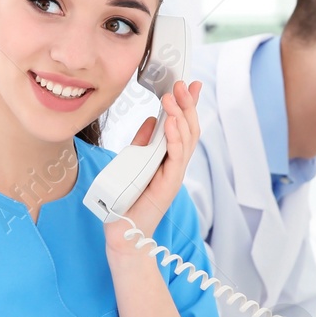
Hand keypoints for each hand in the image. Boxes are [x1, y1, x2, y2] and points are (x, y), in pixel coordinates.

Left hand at [104, 79, 202, 254]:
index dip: (188, 104)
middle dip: (187, 104)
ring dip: (180, 116)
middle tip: (182, 84)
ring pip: (186, 140)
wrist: (125, 232)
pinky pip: (175, 158)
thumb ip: (143, 142)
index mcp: (169, 158)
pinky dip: (174, 139)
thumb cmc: (129, 201)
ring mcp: (174, 174)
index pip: (183, 125)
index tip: (190, 83)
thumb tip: (151, 120)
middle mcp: (175, 164)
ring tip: (173, 98)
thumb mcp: (134, 162)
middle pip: (189, 129)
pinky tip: (170, 123)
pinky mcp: (169, 184)